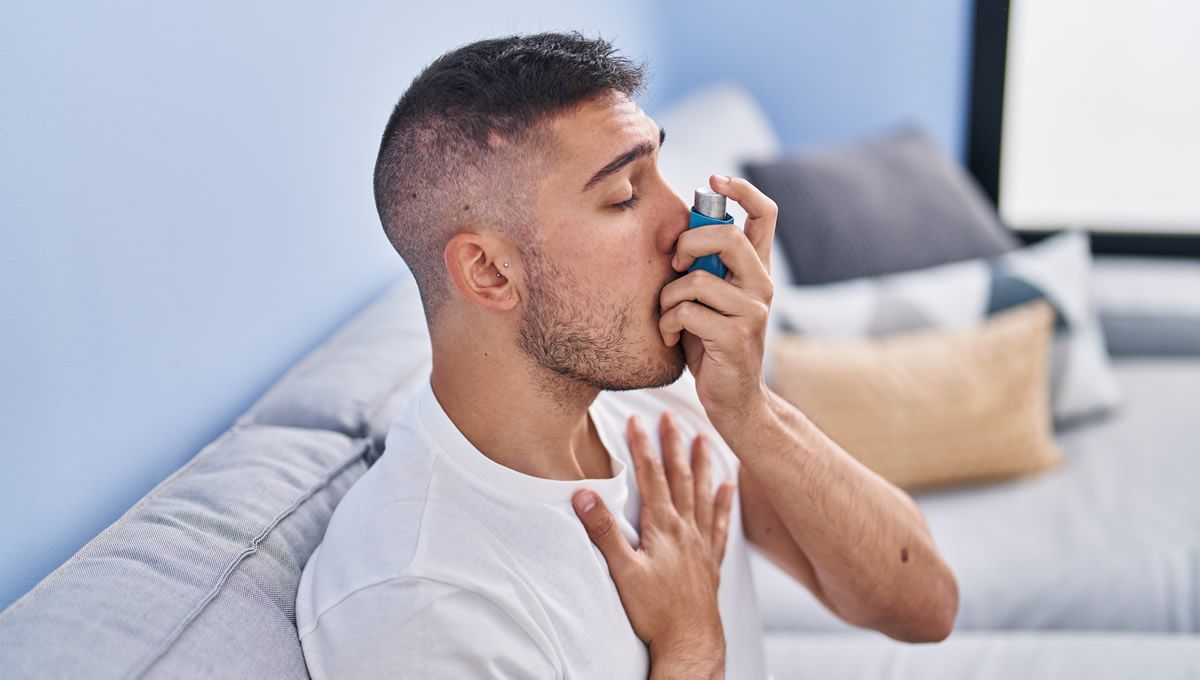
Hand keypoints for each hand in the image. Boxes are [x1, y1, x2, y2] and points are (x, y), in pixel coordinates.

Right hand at [572, 411, 735, 662]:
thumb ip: (604, 532)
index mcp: (664, 527)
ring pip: (703, 493)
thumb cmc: (655, 612)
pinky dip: (724, 502)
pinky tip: (729, 487)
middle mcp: (686, 529)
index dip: (644, 445)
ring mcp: (702, 544)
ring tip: (705, 438)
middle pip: (680, 477)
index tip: (637, 418)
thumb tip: (584, 495)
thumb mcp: (623, 571)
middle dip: (673, 444)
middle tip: (672, 416)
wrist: (691, 644)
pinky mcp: (711, 562)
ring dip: (702, 464)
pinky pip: (720, 524)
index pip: (652, 476)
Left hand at [659, 174, 776, 426]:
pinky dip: (666, 323)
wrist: (733, 401)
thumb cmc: (710, 345)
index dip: (742, 189)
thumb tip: (676, 231)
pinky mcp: (736, 338)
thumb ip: (702, 266)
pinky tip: (669, 336)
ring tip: (667, 315)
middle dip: (687, 242)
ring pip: (696, 280)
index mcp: (756, 269)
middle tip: (674, 263)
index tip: (714, 179)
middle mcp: (761, 285)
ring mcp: (752, 311)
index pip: (766, 214)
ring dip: (667, 298)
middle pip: (726, 236)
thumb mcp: (707, 298)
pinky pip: (686, 312)